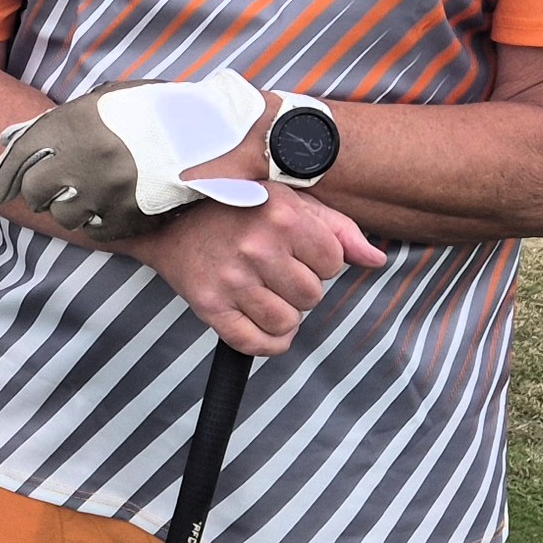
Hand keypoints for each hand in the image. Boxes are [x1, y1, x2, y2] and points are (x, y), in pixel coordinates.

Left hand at [0, 68, 266, 243]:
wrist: (215, 132)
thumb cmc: (158, 110)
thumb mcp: (105, 99)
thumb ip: (57, 121)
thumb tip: (9, 138)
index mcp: (73, 123)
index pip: (17, 159)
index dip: (3, 178)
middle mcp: (83, 158)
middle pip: (35, 191)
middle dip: (37, 195)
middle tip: (45, 195)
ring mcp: (105, 190)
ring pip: (63, 216)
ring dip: (68, 210)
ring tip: (83, 200)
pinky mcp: (129, 216)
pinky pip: (96, 231)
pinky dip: (98, 224)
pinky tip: (108, 210)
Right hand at [120, 185, 383, 356]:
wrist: (167, 216)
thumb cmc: (236, 204)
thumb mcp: (289, 200)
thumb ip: (338, 228)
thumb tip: (375, 260)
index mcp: (282, 216)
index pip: (333, 263)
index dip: (321, 262)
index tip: (299, 252)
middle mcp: (257, 247)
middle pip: (312, 296)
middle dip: (302, 288)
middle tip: (278, 271)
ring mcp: (231, 279)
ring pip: (287, 322)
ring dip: (284, 314)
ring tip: (268, 293)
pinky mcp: (208, 304)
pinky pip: (253, 343)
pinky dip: (268, 343)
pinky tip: (266, 327)